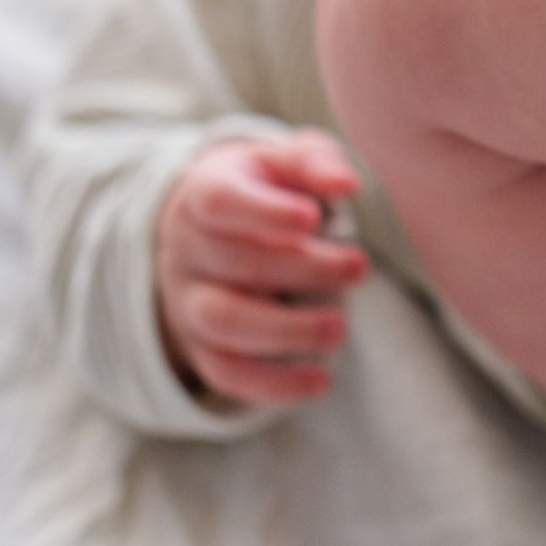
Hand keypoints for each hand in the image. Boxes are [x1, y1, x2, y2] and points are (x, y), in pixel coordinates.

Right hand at [155, 130, 368, 405]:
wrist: (212, 228)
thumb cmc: (267, 186)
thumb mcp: (286, 160)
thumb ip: (315, 161)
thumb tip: (347, 184)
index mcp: (204, 192)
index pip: (220, 202)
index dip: (263, 212)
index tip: (313, 218)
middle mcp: (187, 248)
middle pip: (232, 263)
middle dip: (300, 270)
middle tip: (358, 266)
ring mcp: (188, 300)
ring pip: (223, 322)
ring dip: (286, 330)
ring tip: (340, 328)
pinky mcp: (201, 345)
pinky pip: (226, 373)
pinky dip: (272, 385)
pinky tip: (320, 380)